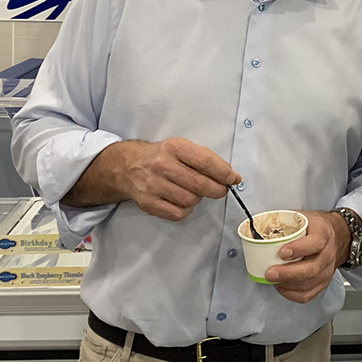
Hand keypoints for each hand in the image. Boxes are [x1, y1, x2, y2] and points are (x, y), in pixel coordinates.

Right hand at [121, 137, 238, 221]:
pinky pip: (178, 213)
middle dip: (217, 190)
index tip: (233, 179)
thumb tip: (231, 176)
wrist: (129, 167)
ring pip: (190, 200)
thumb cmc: (162, 157)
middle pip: (199, 184)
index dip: (224, 173)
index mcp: (174, 147)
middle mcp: (162, 165)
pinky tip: (183, 200)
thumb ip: (206, 159)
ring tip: (195, 191)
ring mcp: (153, 185)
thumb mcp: (182, 147)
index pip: (205, 162)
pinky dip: (186, 210)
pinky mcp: (148, 203)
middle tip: (221, 190)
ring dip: (199, 198)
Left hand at [265, 210, 350, 303]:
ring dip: (288, 284)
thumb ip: (287, 222)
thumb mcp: (305, 218)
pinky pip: (309, 294)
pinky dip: (292, 294)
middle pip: (312, 268)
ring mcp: (327, 270)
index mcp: (323, 234)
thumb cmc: (317, 227)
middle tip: (270, 273)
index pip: (315, 243)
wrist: (339, 236)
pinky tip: (281, 287)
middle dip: (288, 273)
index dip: (298, 249)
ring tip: (272, 280)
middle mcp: (327, 254)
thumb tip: (261, 226)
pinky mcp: (323, 282)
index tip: (281, 252)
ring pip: (309, 283)